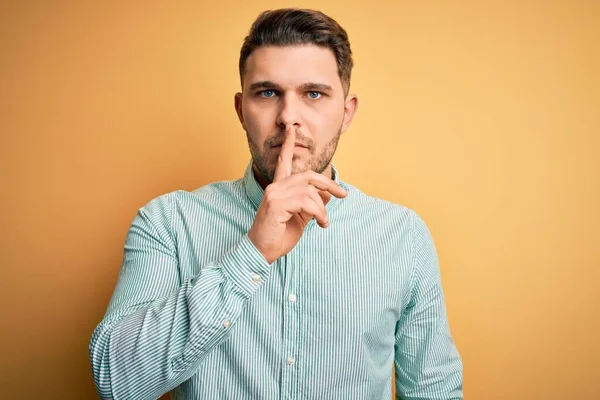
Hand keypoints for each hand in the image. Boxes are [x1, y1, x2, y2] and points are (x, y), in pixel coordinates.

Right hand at [247, 124, 346, 263]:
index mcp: (278, 188)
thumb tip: (327, 194)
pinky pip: (306, 202)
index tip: (291, 130)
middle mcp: (275, 187)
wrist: (261, 252)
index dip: (288, 145)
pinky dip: (318, 213)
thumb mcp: (300, 219)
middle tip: (343, 194)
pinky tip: (320, 224)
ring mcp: (274, 194)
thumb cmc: (278, 237)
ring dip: (322, 208)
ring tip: (324, 222)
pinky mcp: (276, 204)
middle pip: (307, 176)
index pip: (284, 162)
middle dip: (328, 184)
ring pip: (309, 191)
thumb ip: (311, 205)